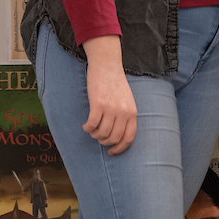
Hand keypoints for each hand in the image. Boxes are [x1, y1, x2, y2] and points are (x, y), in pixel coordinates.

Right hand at [82, 36, 137, 154]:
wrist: (107, 65)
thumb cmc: (116, 83)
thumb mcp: (127, 100)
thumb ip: (125, 116)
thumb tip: (117, 136)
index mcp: (132, 112)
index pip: (129, 137)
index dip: (120, 148)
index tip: (111, 152)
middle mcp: (123, 112)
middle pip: (113, 138)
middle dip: (104, 141)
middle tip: (98, 136)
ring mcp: (111, 108)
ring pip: (102, 133)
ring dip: (95, 135)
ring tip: (92, 129)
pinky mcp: (98, 104)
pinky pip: (92, 124)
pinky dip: (87, 128)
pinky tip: (86, 125)